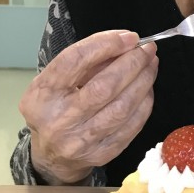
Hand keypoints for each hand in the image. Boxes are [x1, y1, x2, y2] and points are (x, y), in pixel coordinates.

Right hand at [19, 31, 157, 184]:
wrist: (51, 155)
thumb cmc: (55, 108)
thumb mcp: (56, 81)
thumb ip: (86, 61)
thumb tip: (125, 43)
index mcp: (42, 94)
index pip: (75, 61)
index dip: (106, 44)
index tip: (129, 37)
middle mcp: (59, 119)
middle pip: (104, 86)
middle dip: (132, 63)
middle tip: (147, 49)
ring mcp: (80, 140)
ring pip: (122, 107)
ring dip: (143, 81)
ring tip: (151, 65)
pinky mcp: (101, 153)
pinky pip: (132, 126)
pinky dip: (144, 103)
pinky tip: (147, 89)